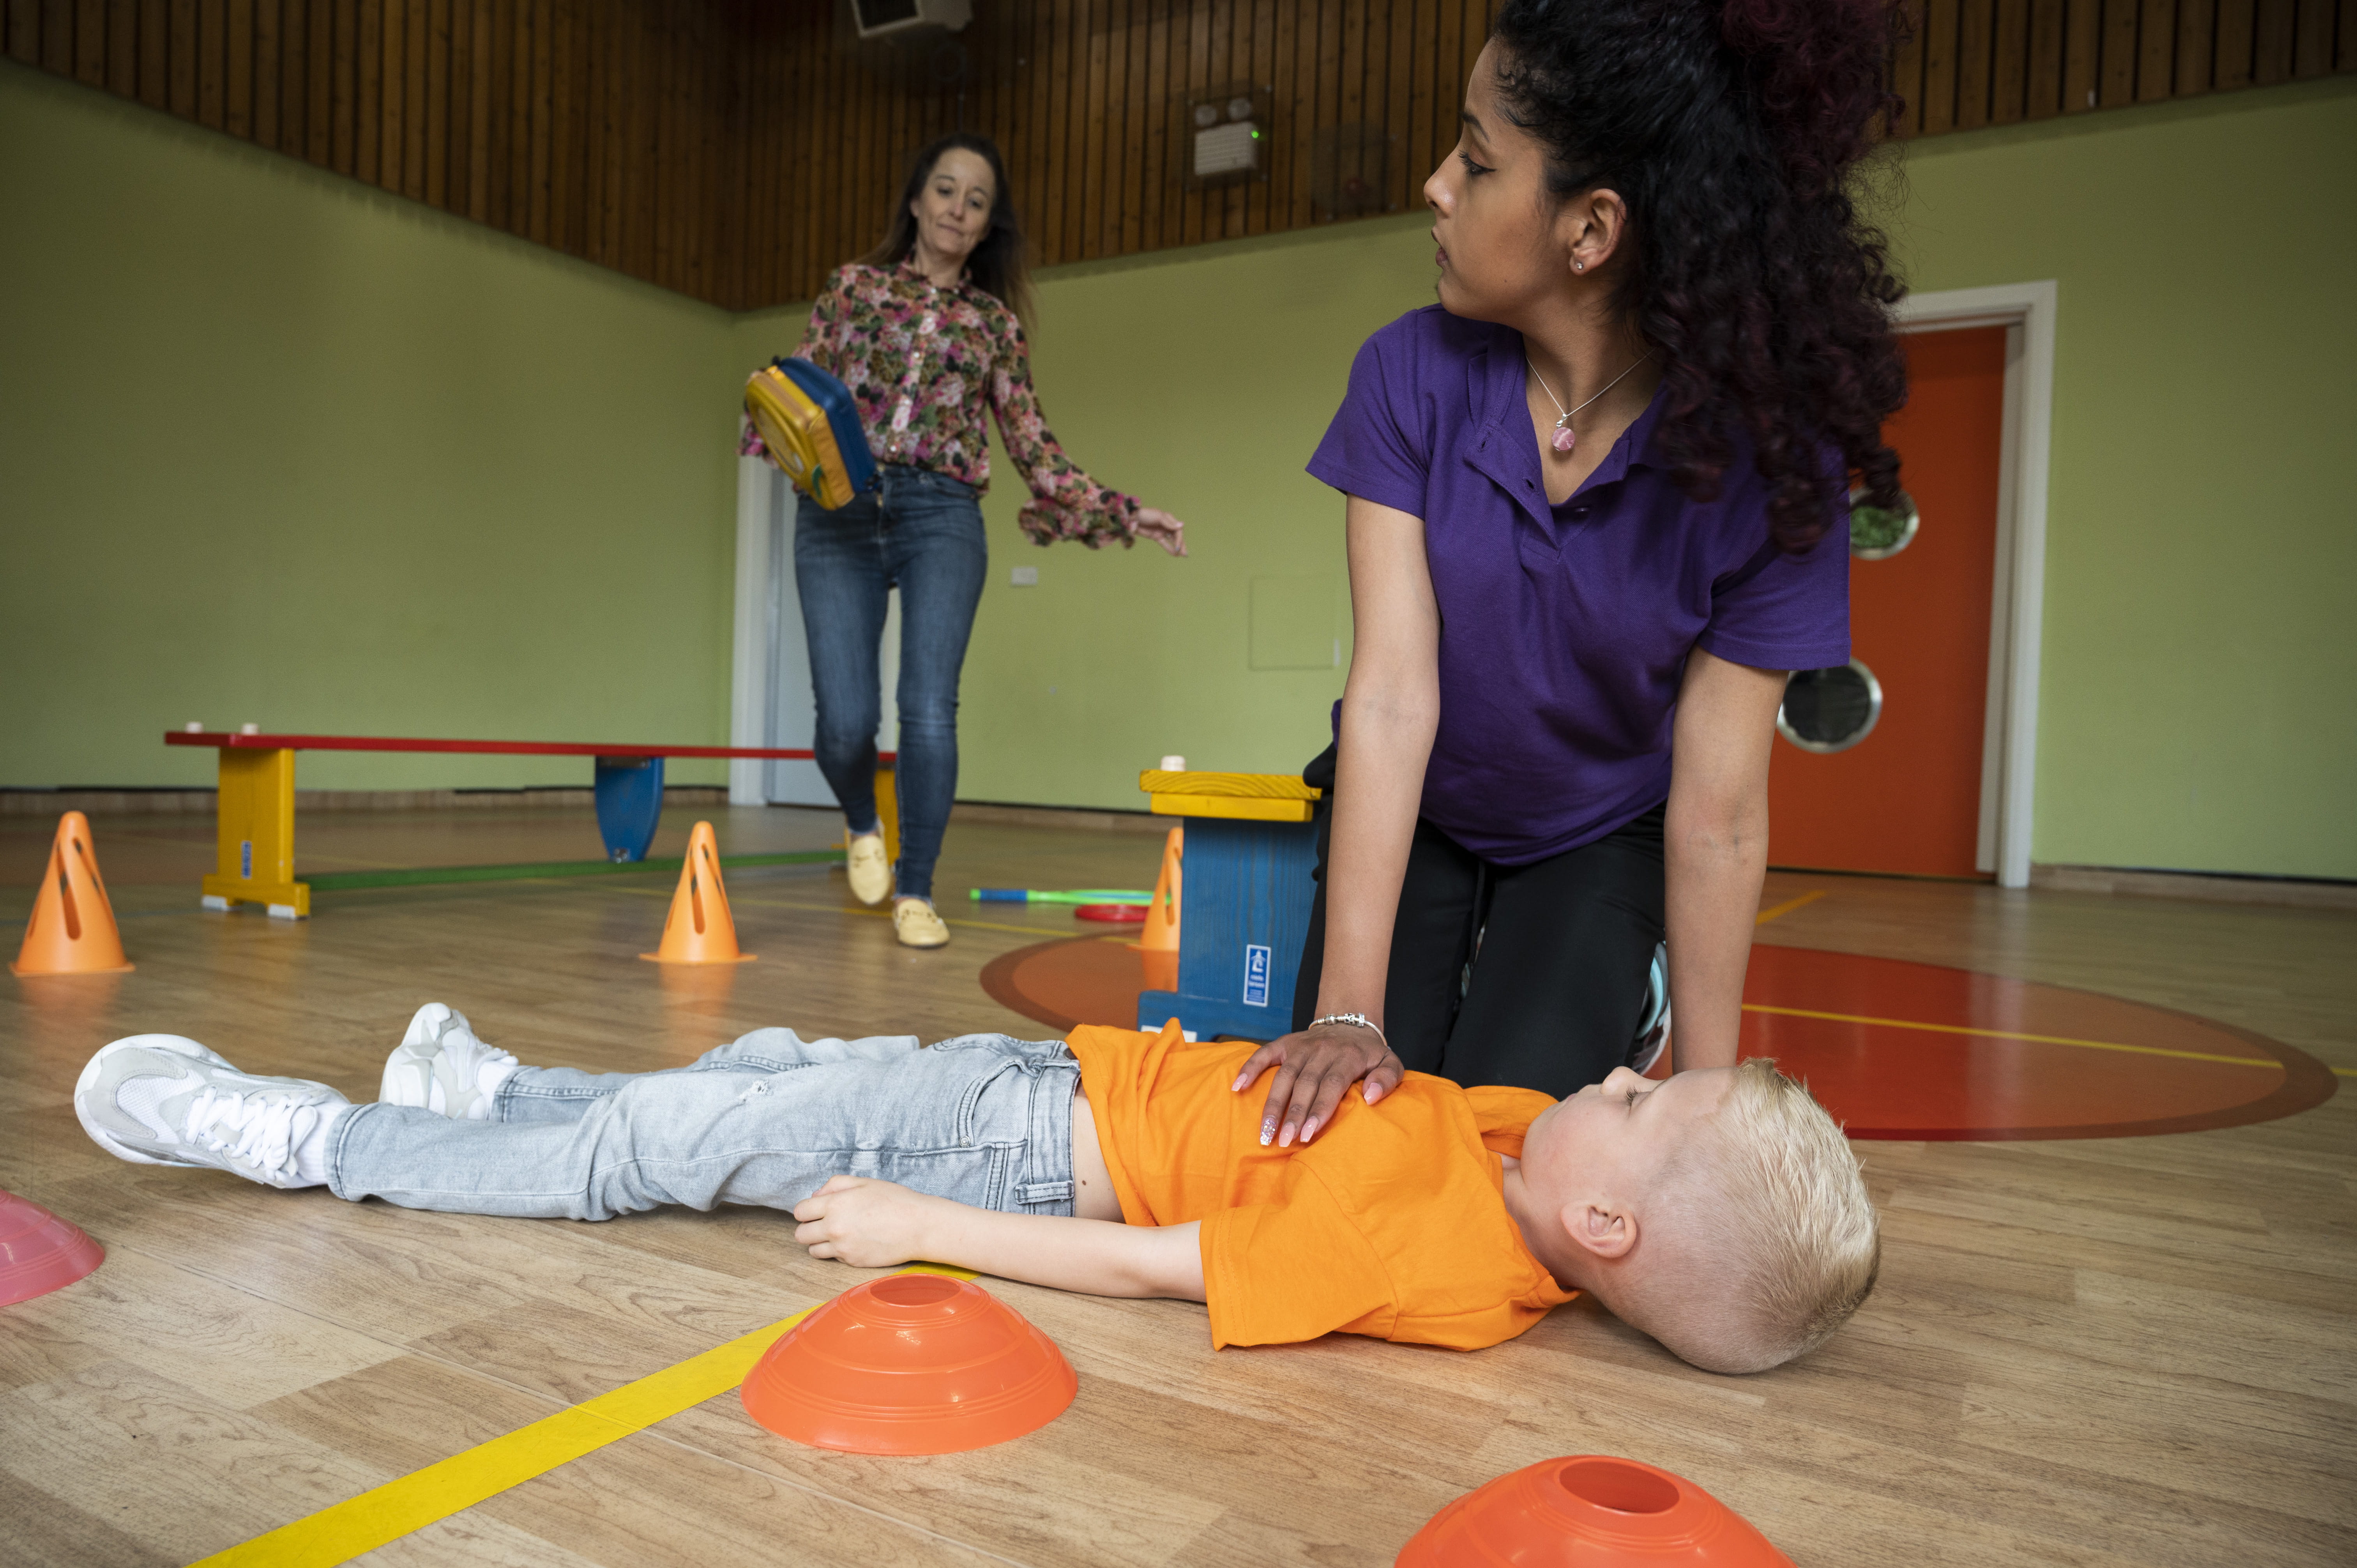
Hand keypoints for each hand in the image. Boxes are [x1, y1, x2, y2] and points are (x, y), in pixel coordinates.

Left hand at [791, 1175, 943, 1267]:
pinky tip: (854, 1242)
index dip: (807, 1210)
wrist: (919, 1226)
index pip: (799, 1212)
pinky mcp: (852, 1262)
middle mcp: (834, 1228)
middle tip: (824, 1223)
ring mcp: (843, 1248)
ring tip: (837, 1234)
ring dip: (820, 1243)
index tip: (816, 1210)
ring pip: (813, 1251)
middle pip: (801, 1234)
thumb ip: (834, 1185)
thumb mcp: (863, 1182)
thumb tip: (816, 1196)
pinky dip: (838, 1252)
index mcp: (835, 1205)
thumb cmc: (895, 1200)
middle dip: (809, 1227)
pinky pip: (833, 1258)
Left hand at [1132, 506, 1187, 556]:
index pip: (1178, 530)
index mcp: (1169, 518)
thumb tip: (1182, 525)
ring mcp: (1161, 531)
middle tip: (1185, 554)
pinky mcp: (1156, 537)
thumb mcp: (1159, 517)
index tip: (1178, 545)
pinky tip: (1175, 554)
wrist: (1132, 519)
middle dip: (1182, 544)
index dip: (1179, 538)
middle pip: (1177, 536)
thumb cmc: (1146, 514)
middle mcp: (1167, 525)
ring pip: (1172, 540)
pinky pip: (1164, 544)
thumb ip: (1170, 523)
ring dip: (1177, 547)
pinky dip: (1169, 549)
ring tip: (1182, 555)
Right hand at [1230, 1022, 1404, 1146]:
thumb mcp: (1390, 1062)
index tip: (1308, 1134)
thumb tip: (1373, 1097)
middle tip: (1284, 1141)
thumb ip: (1388, 1078)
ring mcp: (1301, 1046)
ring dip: (1273, 1104)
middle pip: (1305, 1083)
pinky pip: (1264, 1054)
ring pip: (1283, 1075)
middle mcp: (1322, 1049)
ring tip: (1265, 1132)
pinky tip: (1238, 1088)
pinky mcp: (1285, 1043)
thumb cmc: (1369, 1053)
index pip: (1331, 1084)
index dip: (1319, 1109)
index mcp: (1348, 1056)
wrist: (1350, 1022)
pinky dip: (1249, 1069)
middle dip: (1293, 1114)